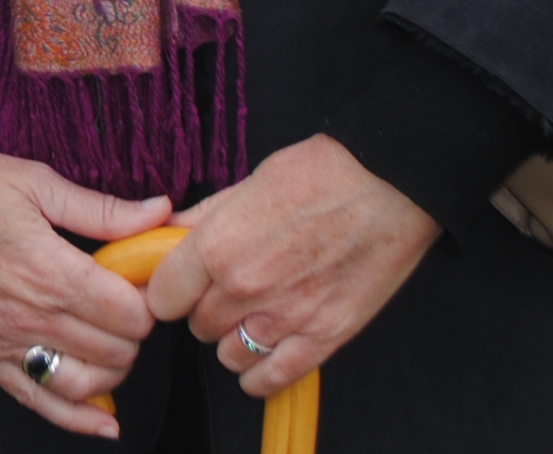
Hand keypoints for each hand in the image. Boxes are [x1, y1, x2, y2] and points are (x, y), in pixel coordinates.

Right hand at [0, 152, 173, 438]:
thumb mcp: (35, 182)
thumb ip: (101, 209)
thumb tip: (159, 213)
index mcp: (51, 271)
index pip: (131, 313)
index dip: (147, 298)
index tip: (141, 281)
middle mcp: (31, 316)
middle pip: (115, 351)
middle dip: (133, 330)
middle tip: (125, 302)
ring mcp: (6, 343)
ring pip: (85, 384)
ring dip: (112, 369)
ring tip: (112, 341)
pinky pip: (37, 401)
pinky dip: (76, 420)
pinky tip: (105, 423)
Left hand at [144, 134, 437, 398]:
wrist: (389, 184)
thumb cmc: (319, 173)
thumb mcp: (248, 183)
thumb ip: (205, 217)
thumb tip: (170, 231)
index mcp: (217, 247)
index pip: (163, 298)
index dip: (170, 290)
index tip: (180, 284)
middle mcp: (244, 289)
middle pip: (196, 327)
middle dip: (205, 310)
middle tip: (226, 291)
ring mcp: (284, 318)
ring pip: (229, 356)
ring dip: (233, 340)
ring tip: (252, 317)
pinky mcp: (324, 338)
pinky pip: (272, 379)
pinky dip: (261, 374)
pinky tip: (266, 354)